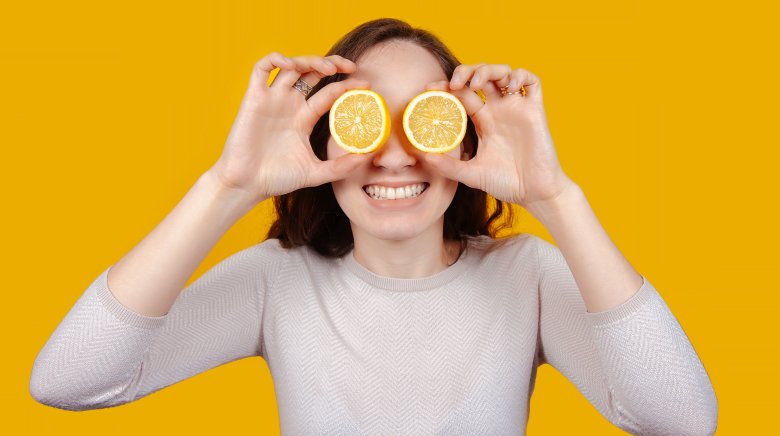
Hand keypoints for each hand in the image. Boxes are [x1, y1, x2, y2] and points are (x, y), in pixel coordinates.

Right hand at [209, 52, 371, 202]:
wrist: (247, 185)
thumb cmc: (277, 180)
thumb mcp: (316, 173)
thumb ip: (341, 167)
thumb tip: (368, 156)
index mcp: (303, 119)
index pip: (328, 93)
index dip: (346, 86)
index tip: (365, 85)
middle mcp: (289, 105)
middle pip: (312, 73)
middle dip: (332, 64)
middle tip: (351, 67)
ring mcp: (272, 100)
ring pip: (291, 66)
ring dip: (310, 60)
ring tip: (328, 67)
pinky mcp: (254, 98)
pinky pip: (261, 68)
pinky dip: (276, 59)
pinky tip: (291, 65)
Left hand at [422, 63, 575, 210]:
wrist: (534, 193)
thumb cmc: (505, 183)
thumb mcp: (471, 175)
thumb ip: (449, 166)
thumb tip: (423, 157)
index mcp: (482, 121)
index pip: (462, 94)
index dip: (446, 86)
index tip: (429, 88)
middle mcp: (498, 110)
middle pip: (481, 76)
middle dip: (466, 71)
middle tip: (454, 83)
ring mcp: (517, 108)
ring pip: (503, 72)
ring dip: (489, 69)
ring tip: (477, 82)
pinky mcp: (535, 110)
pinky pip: (532, 82)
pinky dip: (519, 76)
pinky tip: (508, 86)